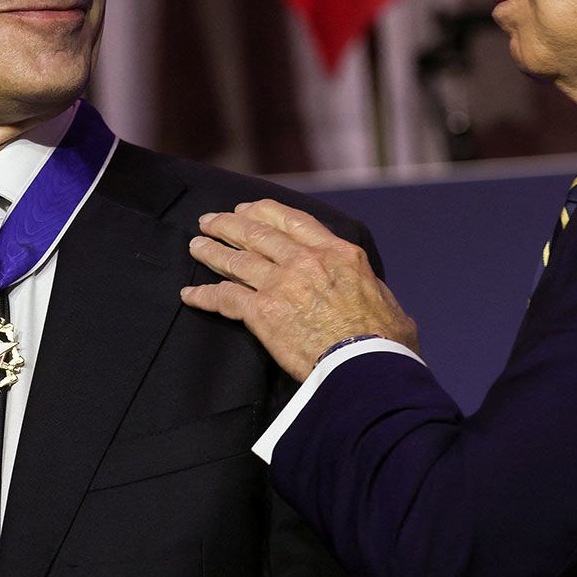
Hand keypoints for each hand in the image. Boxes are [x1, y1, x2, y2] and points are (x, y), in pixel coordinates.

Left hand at [181, 199, 418, 381]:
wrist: (366, 367)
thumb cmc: (385, 343)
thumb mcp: (386, 300)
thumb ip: (368, 288)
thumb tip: (369, 292)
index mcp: (339, 254)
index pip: (295, 221)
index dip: (266, 212)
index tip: (248, 209)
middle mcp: (307, 261)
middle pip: (259, 235)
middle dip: (231, 225)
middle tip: (212, 221)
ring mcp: (282, 284)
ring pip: (238, 260)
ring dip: (213, 251)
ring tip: (197, 245)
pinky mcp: (263, 312)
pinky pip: (225, 298)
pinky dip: (205, 295)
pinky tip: (189, 295)